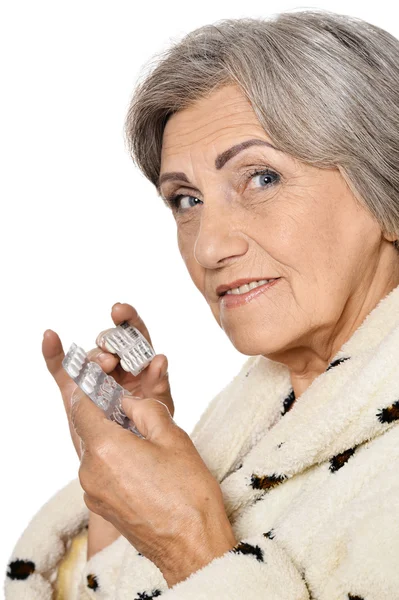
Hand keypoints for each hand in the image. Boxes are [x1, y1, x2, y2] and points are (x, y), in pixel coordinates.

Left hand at [42, 302, 174, 558]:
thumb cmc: (189, 493)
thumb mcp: (173, 438)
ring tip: (145, 436)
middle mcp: (90, 471)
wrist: (193, 548)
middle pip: (89, 427)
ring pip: (96, 450)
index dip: (91, 386)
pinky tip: (143, 460)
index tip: (104, 376)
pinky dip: (115, 458)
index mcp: (105, 448)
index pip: (82, 405)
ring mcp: (93, 491)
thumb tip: (130, 401)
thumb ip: (146, 411)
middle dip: (108, 411)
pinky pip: (101, 471)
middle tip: (133, 404)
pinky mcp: (102, 506)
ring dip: (113, 436)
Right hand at [42, 302, 173, 459]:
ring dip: (94, 356)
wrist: (129, 453)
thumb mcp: (160, 405)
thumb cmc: (149, 426)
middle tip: (114, 356)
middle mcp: (116, 364)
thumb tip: (160, 359)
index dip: (128, 318)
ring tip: (104, 365)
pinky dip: (54, 352)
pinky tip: (50, 337)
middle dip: (111, 342)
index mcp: (138, 363)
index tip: (119, 311)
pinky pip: (62, 368)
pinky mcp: (74, 389)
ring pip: (89, 356)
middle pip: (110, 342)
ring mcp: (94, 375)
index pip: (134, 333)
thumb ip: (160, 383)